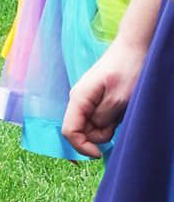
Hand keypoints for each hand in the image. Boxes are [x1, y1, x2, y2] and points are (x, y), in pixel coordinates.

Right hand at [61, 38, 145, 156]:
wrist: (133, 48)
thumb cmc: (127, 69)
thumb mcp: (118, 99)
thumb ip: (103, 118)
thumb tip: (96, 131)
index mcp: (78, 99)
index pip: (69, 131)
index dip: (81, 147)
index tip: (99, 154)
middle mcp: (77, 99)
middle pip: (80, 130)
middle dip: (97, 136)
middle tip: (116, 125)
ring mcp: (85, 98)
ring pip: (89, 125)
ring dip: (104, 127)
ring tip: (120, 113)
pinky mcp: (94, 98)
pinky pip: (96, 117)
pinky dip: (107, 120)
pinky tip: (118, 110)